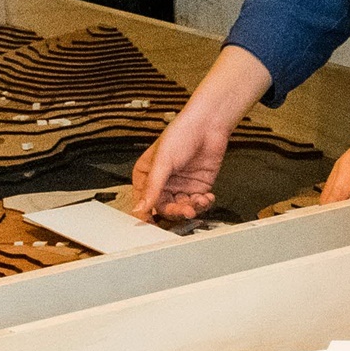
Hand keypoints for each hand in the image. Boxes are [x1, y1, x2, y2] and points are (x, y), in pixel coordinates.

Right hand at [127, 45, 270, 219]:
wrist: (208, 124)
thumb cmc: (181, 133)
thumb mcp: (162, 161)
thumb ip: (152, 187)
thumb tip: (141, 208)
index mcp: (146, 176)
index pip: (145, 202)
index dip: (149, 215)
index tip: (154, 226)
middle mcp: (163, 183)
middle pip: (166, 208)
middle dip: (177, 211)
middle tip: (185, 211)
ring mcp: (181, 185)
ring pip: (183, 207)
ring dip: (192, 207)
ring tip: (199, 202)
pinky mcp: (197, 186)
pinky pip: (198, 203)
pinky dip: (203, 203)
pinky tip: (207, 197)